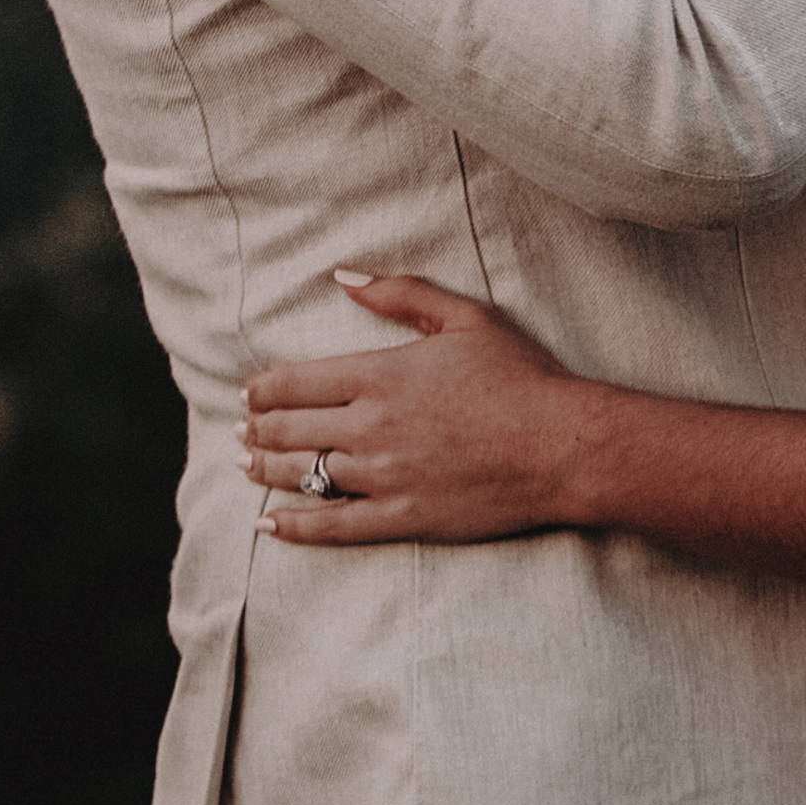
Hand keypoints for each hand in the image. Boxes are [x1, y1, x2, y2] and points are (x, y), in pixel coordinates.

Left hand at [239, 273, 582, 542]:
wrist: (563, 446)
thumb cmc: (522, 376)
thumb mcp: (467, 317)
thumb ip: (401, 294)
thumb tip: (343, 276)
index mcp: (382, 375)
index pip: (295, 382)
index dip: (262, 387)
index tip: (251, 390)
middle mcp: (371, 427)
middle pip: (289, 429)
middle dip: (256, 427)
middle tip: (242, 427)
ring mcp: (383, 478)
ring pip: (302, 475)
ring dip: (265, 468)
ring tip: (248, 464)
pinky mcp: (401, 519)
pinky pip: (332, 528)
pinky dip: (294, 526)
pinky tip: (270, 523)